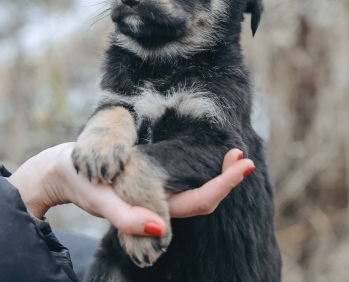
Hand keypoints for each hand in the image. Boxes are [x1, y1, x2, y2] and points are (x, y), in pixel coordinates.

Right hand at [8, 143, 253, 235]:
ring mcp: (159, 190)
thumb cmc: (82, 183)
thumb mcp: (101, 198)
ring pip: (197, 188)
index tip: (244, 163)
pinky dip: (201, 166)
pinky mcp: (153, 178)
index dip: (224, 184)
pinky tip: (207, 155)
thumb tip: (159, 231)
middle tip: (243, 156)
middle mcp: (162, 202)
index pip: (199, 201)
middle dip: (227, 178)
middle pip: (204, 197)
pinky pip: (184, 176)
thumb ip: (127, 218)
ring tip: (234, 155)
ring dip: (217, 172)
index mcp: (155, 208)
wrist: (68, 171)